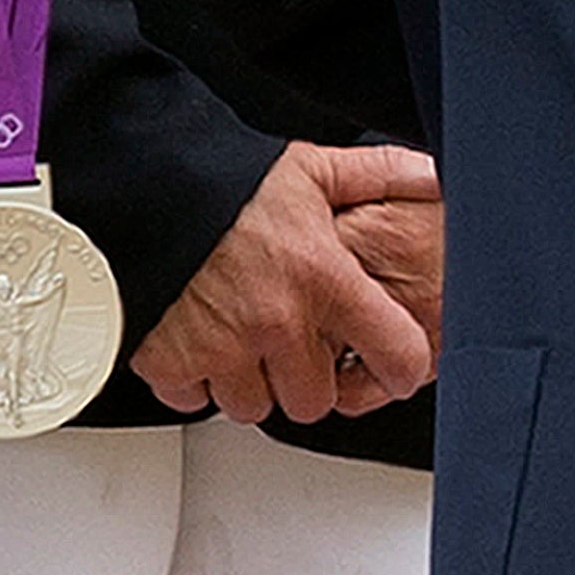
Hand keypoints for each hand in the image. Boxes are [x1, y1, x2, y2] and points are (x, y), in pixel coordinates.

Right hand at [128, 139, 438, 425]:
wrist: (143, 182)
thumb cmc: (226, 179)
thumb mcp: (314, 168)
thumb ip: (378, 176)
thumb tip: (432, 176)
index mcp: (322, 279)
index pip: (395, 355)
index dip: (399, 365)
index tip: (390, 363)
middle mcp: (276, 323)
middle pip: (315, 400)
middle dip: (305, 376)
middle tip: (289, 338)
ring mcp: (223, 349)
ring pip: (255, 406)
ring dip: (250, 380)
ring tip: (240, 333)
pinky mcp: (172, 362)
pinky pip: (195, 399)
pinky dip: (196, 377)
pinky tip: (198, 337)